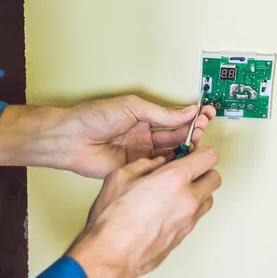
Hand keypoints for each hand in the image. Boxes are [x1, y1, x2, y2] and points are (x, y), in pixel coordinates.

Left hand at [62, 95, 215, 178]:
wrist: (71, 138)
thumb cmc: (93, 118)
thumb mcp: (133, 107)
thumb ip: (161, 113)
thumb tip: (185, 111)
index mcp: (144, 118)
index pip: (174, 118)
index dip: (190, 117)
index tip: (204, 113)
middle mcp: (144, 136)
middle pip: (176, 136)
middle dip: (192, 131)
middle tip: (202, 128)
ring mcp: (141, 153)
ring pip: (170, 153)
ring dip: (185, 147)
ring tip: (196, 141)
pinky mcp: (135, 169)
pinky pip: (158, 169)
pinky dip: (171, 165)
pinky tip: (180, 160)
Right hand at [66, 146, 220, 277]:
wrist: (110, 255)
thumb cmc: (113, 219)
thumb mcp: (121, 176)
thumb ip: (144, 164)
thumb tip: (156, 162)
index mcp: (175, 179)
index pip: (209, 157)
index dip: (202, 152)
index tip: (192, 153)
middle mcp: (188, 200)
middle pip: (215, 178)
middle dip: (204, 171)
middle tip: (187, 170)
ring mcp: (188, 221)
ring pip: (209, 199)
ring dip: (199, 191)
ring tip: (177, 191)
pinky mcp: (183, 237)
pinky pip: (196, 217)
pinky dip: (188, 209)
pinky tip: (169, 209)